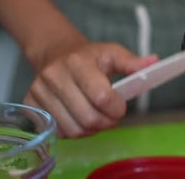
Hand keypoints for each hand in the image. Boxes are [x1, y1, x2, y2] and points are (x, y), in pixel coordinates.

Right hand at [23, 42, 157, 137]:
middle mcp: (54, 76)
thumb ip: (132, 62)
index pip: (100, 96)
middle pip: (88, 118)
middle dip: (106, 122)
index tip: (121, 106)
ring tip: (97, 116)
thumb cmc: (89, 56)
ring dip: (92, 129)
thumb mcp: (112, 52)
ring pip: (73, 129)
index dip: (116, 108)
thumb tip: (154, 63)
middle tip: (112, 115)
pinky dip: (75, 131)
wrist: (56, 53)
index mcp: (77, 62)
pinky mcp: (30, 104)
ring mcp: (39, 91)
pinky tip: (80, 117)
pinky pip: (59, 132)